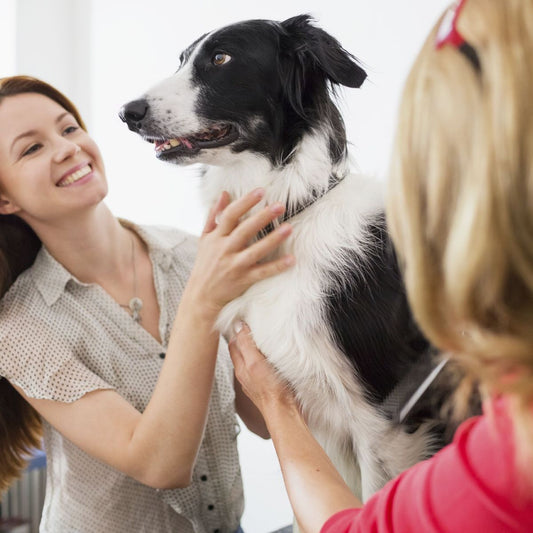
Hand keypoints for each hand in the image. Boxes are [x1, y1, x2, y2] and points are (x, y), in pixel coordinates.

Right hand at [185, 189, 294, 319]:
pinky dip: (277, 266)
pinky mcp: (243, 280)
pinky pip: (262, 272)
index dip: (245, 202)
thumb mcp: (205, 238)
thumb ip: (214, 215)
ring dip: (273, 239)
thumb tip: (224, 193)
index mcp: (216, 237)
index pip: (231, 215)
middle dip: (263, 217)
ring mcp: (234, 265)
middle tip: (280, 205)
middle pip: (245, 230)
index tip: (261, 191)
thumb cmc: (205, 264)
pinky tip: (291, 259)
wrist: (201, 295)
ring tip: (289, 228)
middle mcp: (225, 250)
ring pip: (256, 251)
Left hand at [229, 322, 296, 412]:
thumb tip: (238, 326)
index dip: (238, 331)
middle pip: (242, 351)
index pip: (234, 343)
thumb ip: (246, 345)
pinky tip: (274, 357)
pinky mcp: (268, 386)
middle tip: (255, 326)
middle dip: (246, 338)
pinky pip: (263, 368)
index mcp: (241, 367)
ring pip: (252, 359)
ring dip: (257, 349)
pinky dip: (265, 359)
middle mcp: (246, 374)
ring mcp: (256, 381)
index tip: (245, 319)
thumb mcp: (256, 363)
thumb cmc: (271, 390)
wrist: (285, 413)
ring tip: (265, 338)